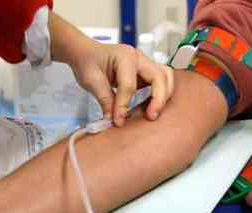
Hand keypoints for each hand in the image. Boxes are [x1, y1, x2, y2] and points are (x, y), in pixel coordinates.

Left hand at [49, 12, 173, 126]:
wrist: (86, 53)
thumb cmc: (88, 62)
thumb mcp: (91, 81)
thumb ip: (104, 100)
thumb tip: (113, 119)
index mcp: (124, 56)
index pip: (129, 84)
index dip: (124, 105)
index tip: (117, 120)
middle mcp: (139, 57)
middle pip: (159, 77)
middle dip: (158, 98)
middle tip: (150, 117)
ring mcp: (145, 63)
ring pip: (165, 77)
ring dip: (164, 95)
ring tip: (153, 112)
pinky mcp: (146, 72)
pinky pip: (161, 81)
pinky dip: (161, 94)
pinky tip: (151, 107)